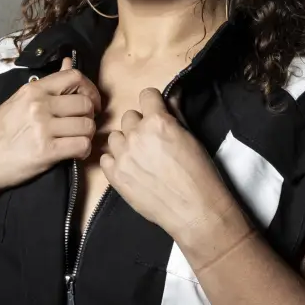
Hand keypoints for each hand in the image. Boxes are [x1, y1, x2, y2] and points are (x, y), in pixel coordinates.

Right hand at [0, 57, 101, 196]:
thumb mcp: (19, 101)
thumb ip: (47, 86)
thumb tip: (68, 62)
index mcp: (32, 89)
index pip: (74, 77)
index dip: (90, 89)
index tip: (90, 102)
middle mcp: (39, 105)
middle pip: (85, 103)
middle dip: (90, 116)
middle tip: (82, 125)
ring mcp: (42, 128)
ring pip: (87, 125)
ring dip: (88, 135)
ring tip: (77, 140)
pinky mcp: (46, 151)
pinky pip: (81, 145)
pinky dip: (84, 150)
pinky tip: (76, 153)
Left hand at [99, 87, 236, 241]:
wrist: (194, 209)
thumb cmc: (199, 175)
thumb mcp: (191, 137)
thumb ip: (176, 114)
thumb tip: (172, 96)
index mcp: (158, 122)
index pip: (146, 94)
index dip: (153, 103)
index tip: (156, 112)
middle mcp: (137, 135)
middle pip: (129, 116)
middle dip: (139, 125)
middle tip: (152, 141)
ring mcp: (123, 156)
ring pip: (115, 136)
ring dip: (126, 143)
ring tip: (141, 157)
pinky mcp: (115, 176)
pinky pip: (105, 158)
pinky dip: (115, 161)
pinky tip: (130, 169)